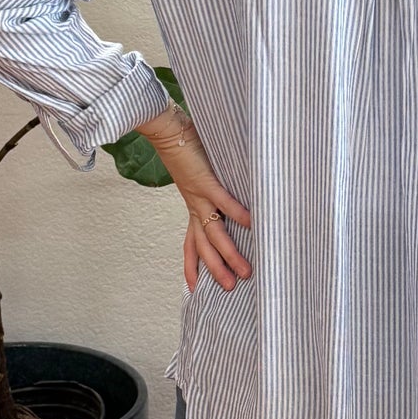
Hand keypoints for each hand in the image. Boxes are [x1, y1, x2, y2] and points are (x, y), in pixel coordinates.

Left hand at [137, 104, 252, 292]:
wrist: (166, 129)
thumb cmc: (186, 147)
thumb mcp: (201, 174)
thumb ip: (216, 185)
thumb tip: (236, 191)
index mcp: (193, 205)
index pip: (191, 242)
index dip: (192, 264)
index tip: (193, 286)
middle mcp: (195, 205)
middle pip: (205, 246)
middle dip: (217, 269)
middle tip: (231, 288)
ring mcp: (199, 195)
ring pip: (215, 233)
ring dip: (229, 254)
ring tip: (245, 271)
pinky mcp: (205, 180)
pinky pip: (223, 201)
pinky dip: (237, 212)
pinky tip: (251, 224)